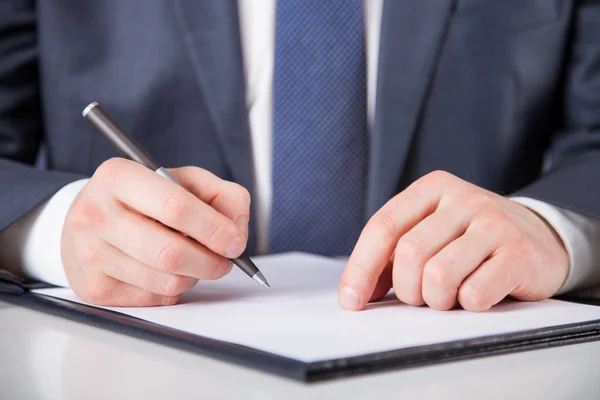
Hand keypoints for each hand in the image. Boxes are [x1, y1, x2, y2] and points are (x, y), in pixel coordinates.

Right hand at [61, 158, 250, 305]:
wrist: (88, 221)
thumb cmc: (144, 200)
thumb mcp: (184, 181)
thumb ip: (222, 196)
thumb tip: (236, 232)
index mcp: (119, 177)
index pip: (175, 206)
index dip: (214, 228)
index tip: (234, 242)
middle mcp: (96, 214)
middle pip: (171, 253)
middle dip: (211, 262)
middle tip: (224, 260)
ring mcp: (90, 254)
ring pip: (166, 281)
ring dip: (194, 276)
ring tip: (192, 261)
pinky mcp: (93, 287)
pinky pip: (154, 298)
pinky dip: (173, 289)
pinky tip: (165, 271)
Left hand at [338, 171, 568, 311]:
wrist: (541, 238)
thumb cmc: (471, 240)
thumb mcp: (431, 232)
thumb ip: (393, 255)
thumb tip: (356, 293)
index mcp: (432, 189)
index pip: (383, 227)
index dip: (361, 268)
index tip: (351, 301)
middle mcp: (463, 198)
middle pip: (409, 254)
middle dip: (407, 289)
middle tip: (421, 297)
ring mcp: (494, 223)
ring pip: (439, 275)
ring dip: (437, 299)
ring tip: (449, 296)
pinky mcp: (519, 252)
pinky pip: (475, 292)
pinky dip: (468, 304)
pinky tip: (477, 295)